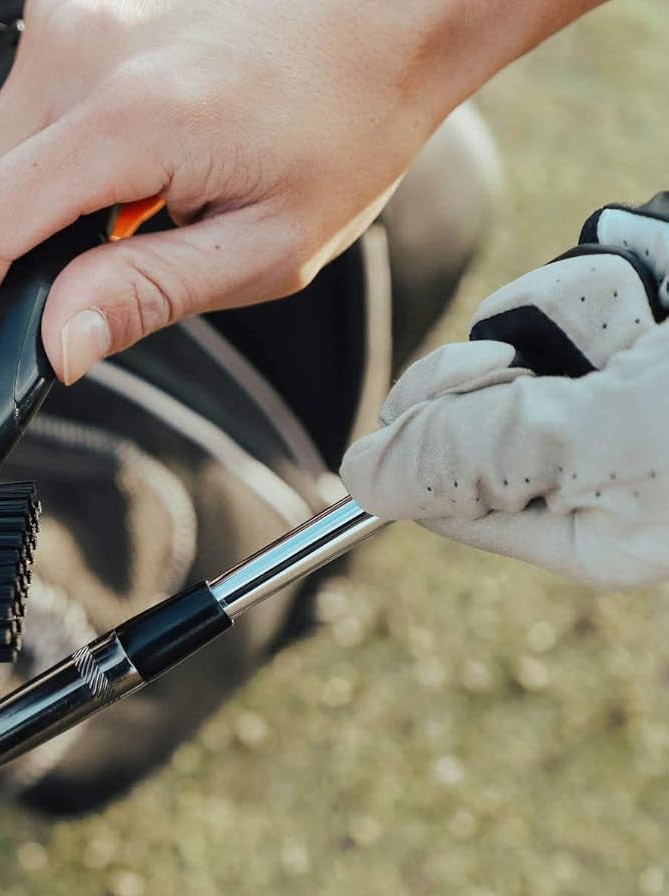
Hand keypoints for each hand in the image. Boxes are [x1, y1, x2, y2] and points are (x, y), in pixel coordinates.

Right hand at [0, 0, 602, 383]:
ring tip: (128, 206)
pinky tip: (128, 157)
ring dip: (33, 200)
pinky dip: (55, 152)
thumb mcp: (262, 248)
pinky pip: (24, 108)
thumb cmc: (342, 128)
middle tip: (88, 278)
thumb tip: (57, 345)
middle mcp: (81, 51)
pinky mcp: (74, 6)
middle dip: (7, 255)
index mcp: (128, 119)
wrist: (384, 18)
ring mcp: (72, 16)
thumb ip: (145, 295)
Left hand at [341, 200, 668, 588]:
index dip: (435, 430)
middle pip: (481, 394)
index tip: (477, 385)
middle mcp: (603, 462)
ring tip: (667, 319)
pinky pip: (597, 269)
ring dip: (595, 300)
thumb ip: (479, 458)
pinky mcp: (654, 316)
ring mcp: (632, 385)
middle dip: (528, 350)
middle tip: (604, 351)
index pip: (447, 491)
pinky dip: (637, 263)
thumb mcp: (608, 445)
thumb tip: (363, 476)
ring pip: (536, 319)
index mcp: (588, 527)